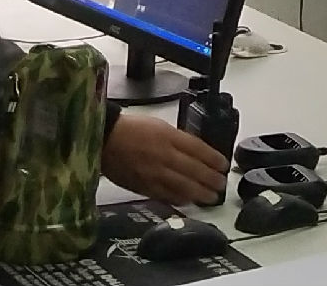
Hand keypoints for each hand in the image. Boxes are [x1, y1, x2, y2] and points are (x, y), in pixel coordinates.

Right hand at [103, 114, 227, 206]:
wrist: (103, 139)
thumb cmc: (131, 129)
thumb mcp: (159, 126)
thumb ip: (178, 140)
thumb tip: (195, 153)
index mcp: (168, 137)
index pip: (197, 149)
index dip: (213, 159)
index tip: (223, 165)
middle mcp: (163, 156)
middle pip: (193, 170)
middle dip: (211, 179)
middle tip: (221, 184)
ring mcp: (153, 173)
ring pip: (181, 186)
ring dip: (199, 193)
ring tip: (211, 197)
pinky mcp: (142, 186)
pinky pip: (164, 195)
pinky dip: (178, 199)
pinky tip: (188, 201)